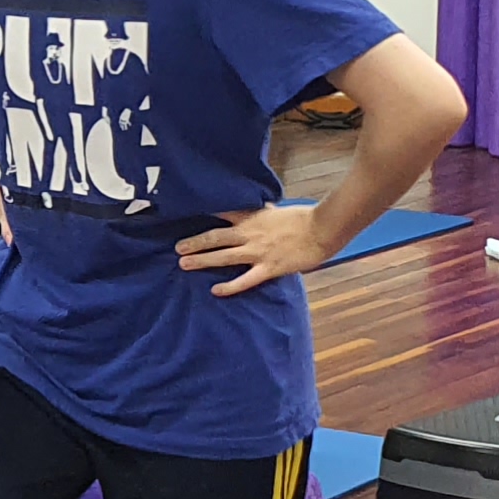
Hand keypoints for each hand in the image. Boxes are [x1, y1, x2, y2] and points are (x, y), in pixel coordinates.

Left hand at [179, 203, 329, 295]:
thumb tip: (260, 208)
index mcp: (252, 217)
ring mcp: (257, 252)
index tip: (186, 215)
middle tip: (177, 248)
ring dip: (202, 260)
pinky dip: (229, 286)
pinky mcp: (268, 268)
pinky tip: (215, 290)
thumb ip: (264, 212)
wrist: (321, 230)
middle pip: (215, 237)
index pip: (223, 212)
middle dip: (195, 242)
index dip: (204, 215)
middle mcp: (250, 234)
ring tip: (183, 264)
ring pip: (223, 256)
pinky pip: (244, 280)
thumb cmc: (303, 218)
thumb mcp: (278, 210)